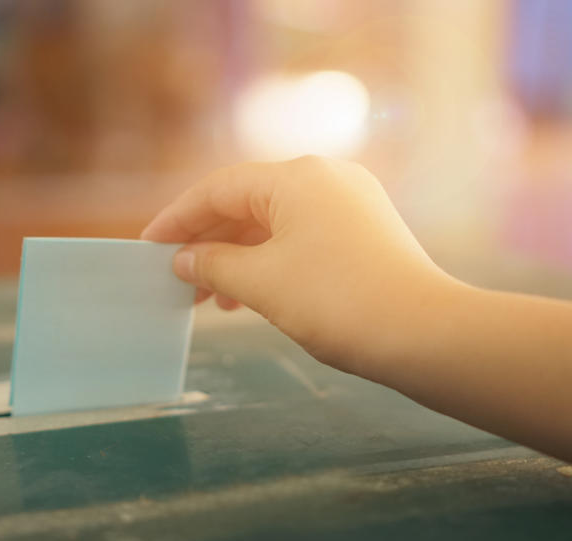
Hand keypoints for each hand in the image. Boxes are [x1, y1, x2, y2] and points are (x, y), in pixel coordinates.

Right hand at [141, 156, 458, 376]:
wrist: (422, 333)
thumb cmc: (335, 301)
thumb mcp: (261, 283)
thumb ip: (213, 265)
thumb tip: (185, 259)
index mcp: (297, 177)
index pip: (219, 189)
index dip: (178, 219)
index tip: (148, 247)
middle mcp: (326, 178)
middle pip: (248, 204)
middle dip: (209, 244)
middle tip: (178, 282)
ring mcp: (352, 203)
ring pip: (277, 224)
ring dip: (239, 258)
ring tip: (213, 300)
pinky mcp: (368, 231)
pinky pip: (304, 238)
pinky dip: (272, 262)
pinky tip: (254, 295)